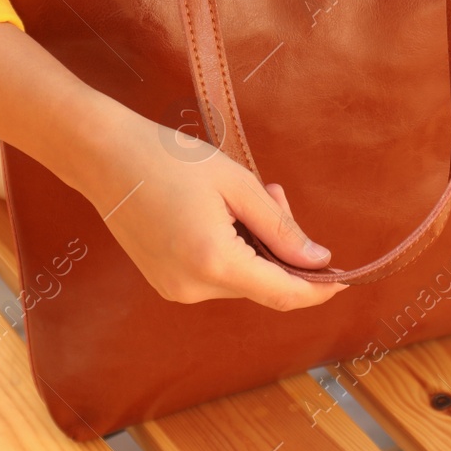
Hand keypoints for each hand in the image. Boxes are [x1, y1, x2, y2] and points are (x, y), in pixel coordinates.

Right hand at [0, 23, 343, 310]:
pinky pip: (216, 276)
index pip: (284, 293)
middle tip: (274, 194)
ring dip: (256, 246)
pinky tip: (221, 214)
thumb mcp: (238, 184)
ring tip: (242, 197)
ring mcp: (175, 289)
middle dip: (282, 247)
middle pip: (264, 284)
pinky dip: (231, 251)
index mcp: (215, 262)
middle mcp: (194, 288)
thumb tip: (318, 260)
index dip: (319, 289)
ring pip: (241, 279)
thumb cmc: (171, 159)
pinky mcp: (165, 283)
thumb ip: (281, 228)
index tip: (345, 279)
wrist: (105, 157)